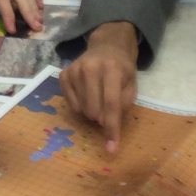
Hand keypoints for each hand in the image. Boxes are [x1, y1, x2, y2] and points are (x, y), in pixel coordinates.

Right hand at [59, 21, 138, 152]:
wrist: (107, 47)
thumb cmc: (122, 69)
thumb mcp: (131, 85)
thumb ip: (123, 105)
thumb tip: (107, 126)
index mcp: (112, 68)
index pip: (111, 105)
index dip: (112, 129)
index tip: (112, 148)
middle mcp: (90, 67)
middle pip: (94, 110)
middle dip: (102, 118)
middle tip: (107, 109)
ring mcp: (74, 70)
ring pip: (82, 110)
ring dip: (92, 113)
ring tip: (98, 98)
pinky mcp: (63, 75)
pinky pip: (71, 105)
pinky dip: (81, 108)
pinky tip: (87, 96)